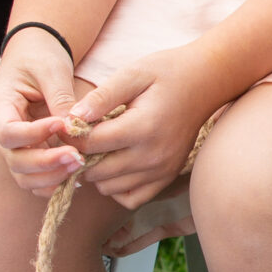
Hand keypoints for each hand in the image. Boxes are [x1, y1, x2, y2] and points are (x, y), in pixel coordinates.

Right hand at [0, 26, 87, 196]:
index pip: (9, 133)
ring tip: (80, 164)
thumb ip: (59, 98)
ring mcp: (15, 146)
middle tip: (77, 157)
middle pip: (15, 161)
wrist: (34, 56)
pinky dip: (54, 181)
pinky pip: (37, 178)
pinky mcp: (30, 153)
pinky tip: (77, 174)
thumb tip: (72, 128)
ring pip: (25, 177)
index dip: (34, 135)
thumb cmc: (39, 58)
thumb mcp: (50, 69)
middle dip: (46, 163)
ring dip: (51, 176)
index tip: (61, 124)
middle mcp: (2, 131)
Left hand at [67, 46, 220, 210]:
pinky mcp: (166, 177)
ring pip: (108, 188)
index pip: (90, 144)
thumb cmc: (166, 72)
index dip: (69, 134)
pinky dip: (116, 187)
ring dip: (96, 172)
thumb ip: (102, 97)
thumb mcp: (133, 74)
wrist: (206, 82)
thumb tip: (72, 117)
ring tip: (99, 148)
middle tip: (80, 136)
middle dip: (80, 154)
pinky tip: (115, 164)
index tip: (65, 123)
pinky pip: (130, 199)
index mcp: (142, 127)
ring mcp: (161, 170)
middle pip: (95, 171)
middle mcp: (153, 155)